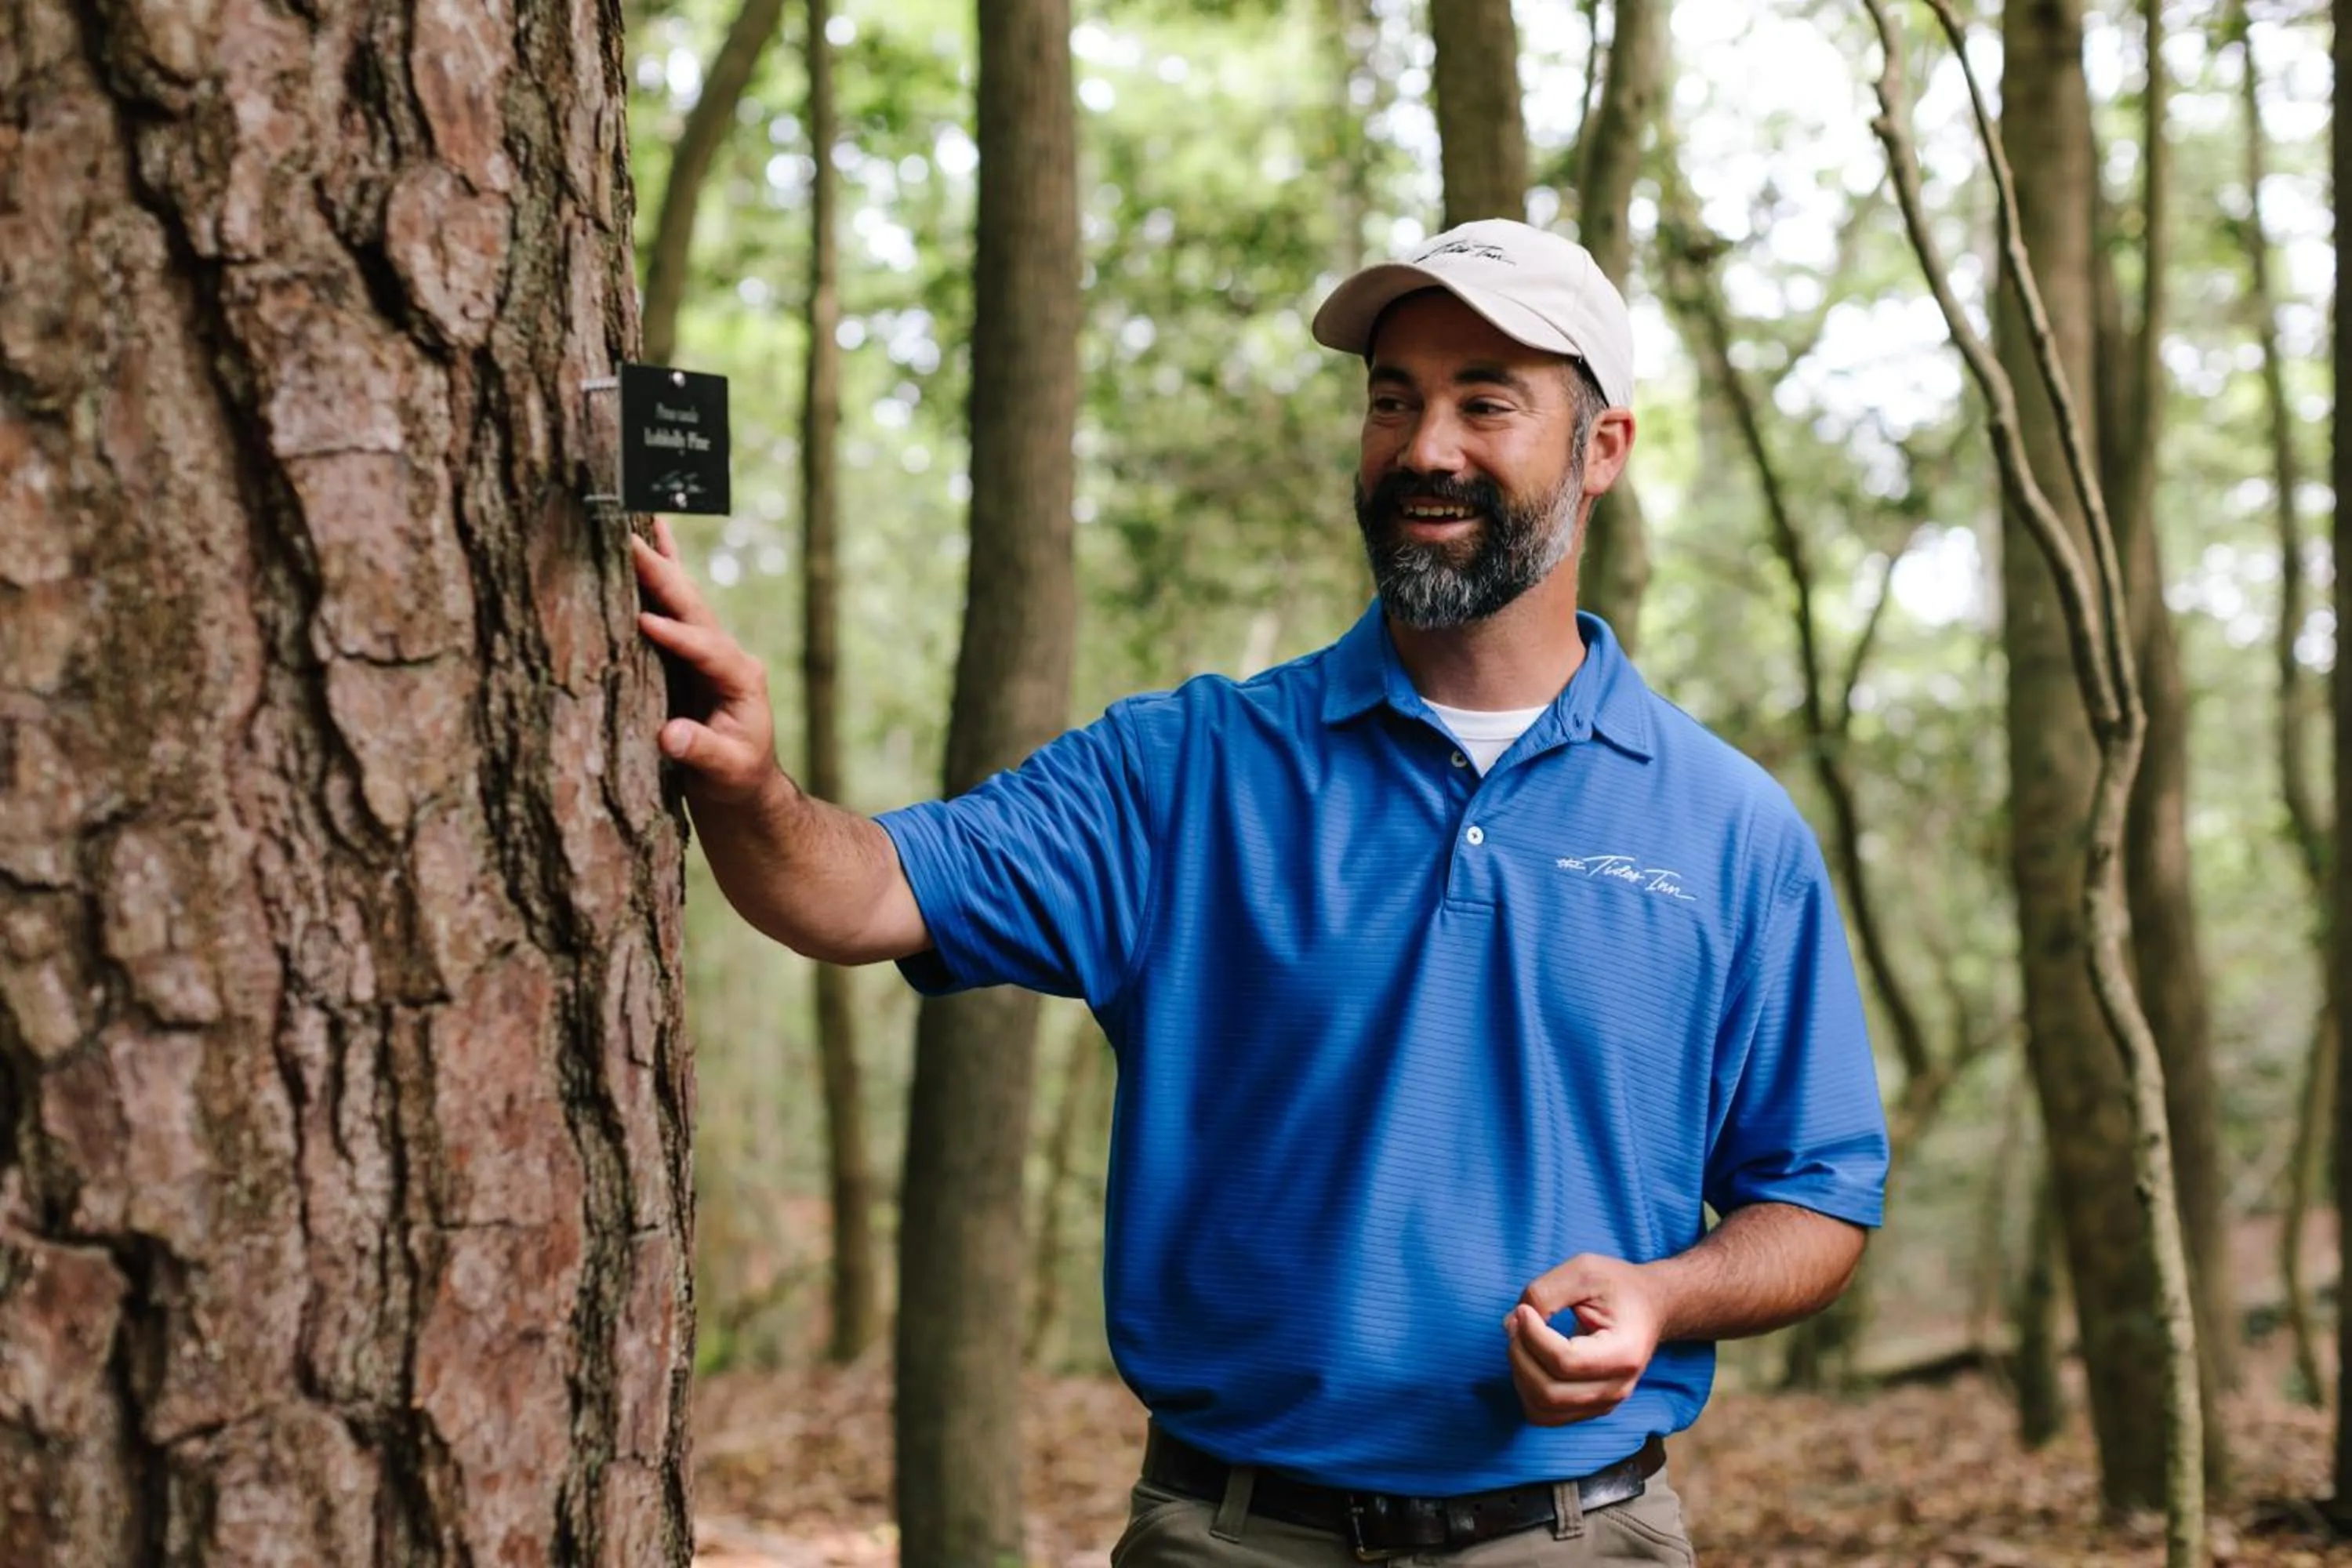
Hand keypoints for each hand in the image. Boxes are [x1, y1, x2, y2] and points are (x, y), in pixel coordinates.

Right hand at [631, 518, 781, 806]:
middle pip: (693, 608)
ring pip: (682, 598)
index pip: (707, 650)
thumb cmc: (735, 780)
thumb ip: (700, 751)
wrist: (741, 785)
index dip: (677, 636)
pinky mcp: (689, 653)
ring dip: (660, 562)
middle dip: (661, 576)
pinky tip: (652, 539)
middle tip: (629, 542)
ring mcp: (708, 649)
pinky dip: (661, 574)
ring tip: (640, 520)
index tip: (644, 622)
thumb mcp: (724, 771)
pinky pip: (673, 606)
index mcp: (742, 678)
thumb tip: (670, 736)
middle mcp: (728, 655)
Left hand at [1503, 1255, 1666, 1426]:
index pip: (1564, 1361)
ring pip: (1542, 1410)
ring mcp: (1604, 1404)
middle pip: (1549, 1392)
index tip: (1524, 1310)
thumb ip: (1546, 1292)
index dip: (1532, 1335)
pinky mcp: (1588, 1408)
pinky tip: (1529, 1358)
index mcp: (1624, 1354)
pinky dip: (1525, 1388)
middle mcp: (1617, 1388)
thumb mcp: (1584, 1270)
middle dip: (1520, 1355)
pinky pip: (1543, 1415)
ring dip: (1519, 1373)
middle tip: (1517, 1322)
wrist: (1647, 1307)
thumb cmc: (1617, 1287)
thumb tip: (1513, 1323)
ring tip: (1522, 1339)